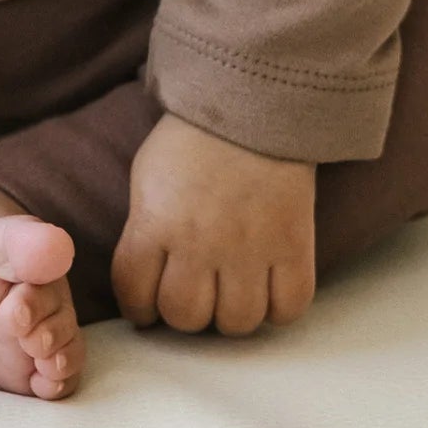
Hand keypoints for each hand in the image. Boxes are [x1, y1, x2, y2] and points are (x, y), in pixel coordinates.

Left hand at [112, 113, 315, 335]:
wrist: (253, 104)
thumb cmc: (192, 142)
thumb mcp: (147, 180)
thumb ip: (145, 230)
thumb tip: (146, 281)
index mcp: (155, 222)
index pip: (134, 293)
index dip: (138, 309)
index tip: (147, 307)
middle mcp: (200, 242)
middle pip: (186, 317)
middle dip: (185, 313)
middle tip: (195, 294)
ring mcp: (249, 247)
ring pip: (236, 323)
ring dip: (231, 315)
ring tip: (232, 293)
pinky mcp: (293, 246)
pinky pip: (288, 308)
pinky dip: (277, 309)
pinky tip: (268, 290)